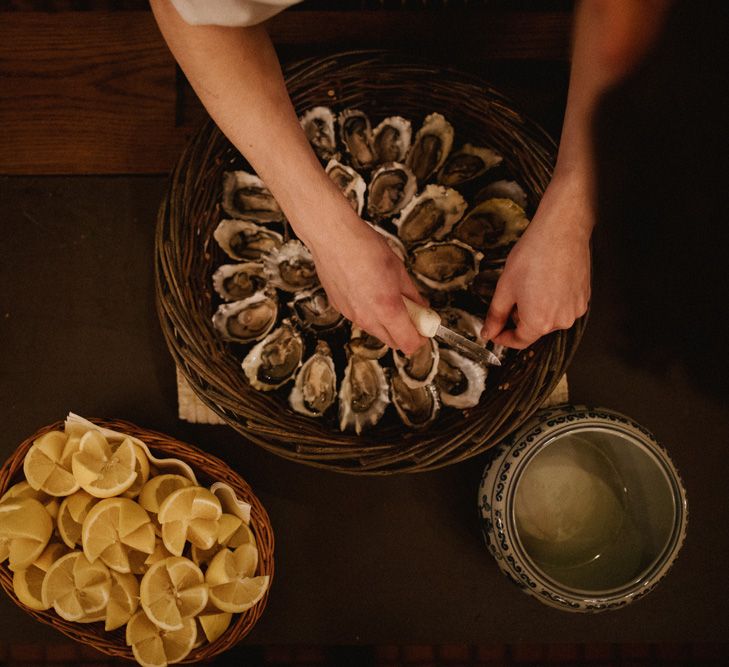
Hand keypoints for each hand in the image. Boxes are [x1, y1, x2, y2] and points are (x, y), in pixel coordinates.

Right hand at [302, 200, 427, 354]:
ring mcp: (351, 315)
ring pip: (374, 330)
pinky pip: (359, 318)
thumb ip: (412, 294)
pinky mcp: (339, 308)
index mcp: (388, 309)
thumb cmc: (365, 248)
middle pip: (392, 341)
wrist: (333, 237)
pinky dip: (368, 312)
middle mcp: (367, 318)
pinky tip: (368, 291)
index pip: (408, 343)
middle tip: (412, 314)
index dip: (420, 339)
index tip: (425, 329)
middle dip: (404, 333)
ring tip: (388, 297)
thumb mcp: (399, 270)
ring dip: (386, 323)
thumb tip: (420, 305)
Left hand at [481, 176, 591, 348]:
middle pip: (534, 329)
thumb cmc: (533, 256)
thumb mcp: (504, 288)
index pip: (519, 342)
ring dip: (537, 308)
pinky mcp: (584, 298)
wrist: (560, 232)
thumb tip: (488, 332)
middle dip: (520, 317)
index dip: (503, 337)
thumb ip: (495, 316)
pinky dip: (552, 300)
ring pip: (549, 318)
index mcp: (539, 322)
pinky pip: (563, 307)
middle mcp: (561, 321)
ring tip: (532, 283)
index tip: (495, 331)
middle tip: (514, 294)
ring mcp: (575, 310)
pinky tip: (547, 281)